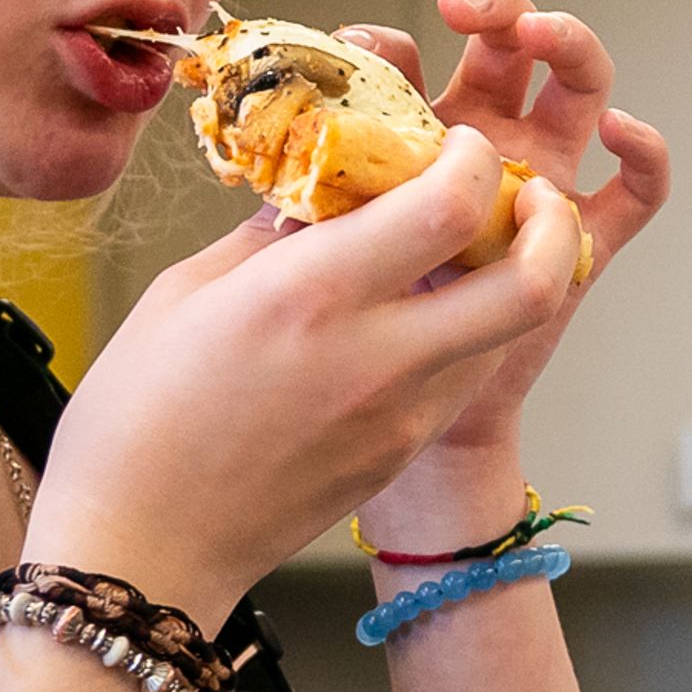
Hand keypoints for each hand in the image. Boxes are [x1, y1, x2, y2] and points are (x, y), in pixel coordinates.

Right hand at [21, 117, 582, 622]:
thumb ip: (274, 233)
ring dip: (514, 274)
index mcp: (313, 295)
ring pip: (510, 329)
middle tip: (527, 193)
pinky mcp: (403, 451)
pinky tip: (420, 310)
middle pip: (533, 282)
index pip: (451, 205)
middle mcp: (377, 354)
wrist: (144, 549)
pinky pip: (463, 373)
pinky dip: (465, 328)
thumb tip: (325, 187)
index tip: (455, 142)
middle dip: (553, 222)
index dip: (476, 159)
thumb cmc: (139, 416)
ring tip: (470, 245)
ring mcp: (402, 413)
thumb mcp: (187, 291)